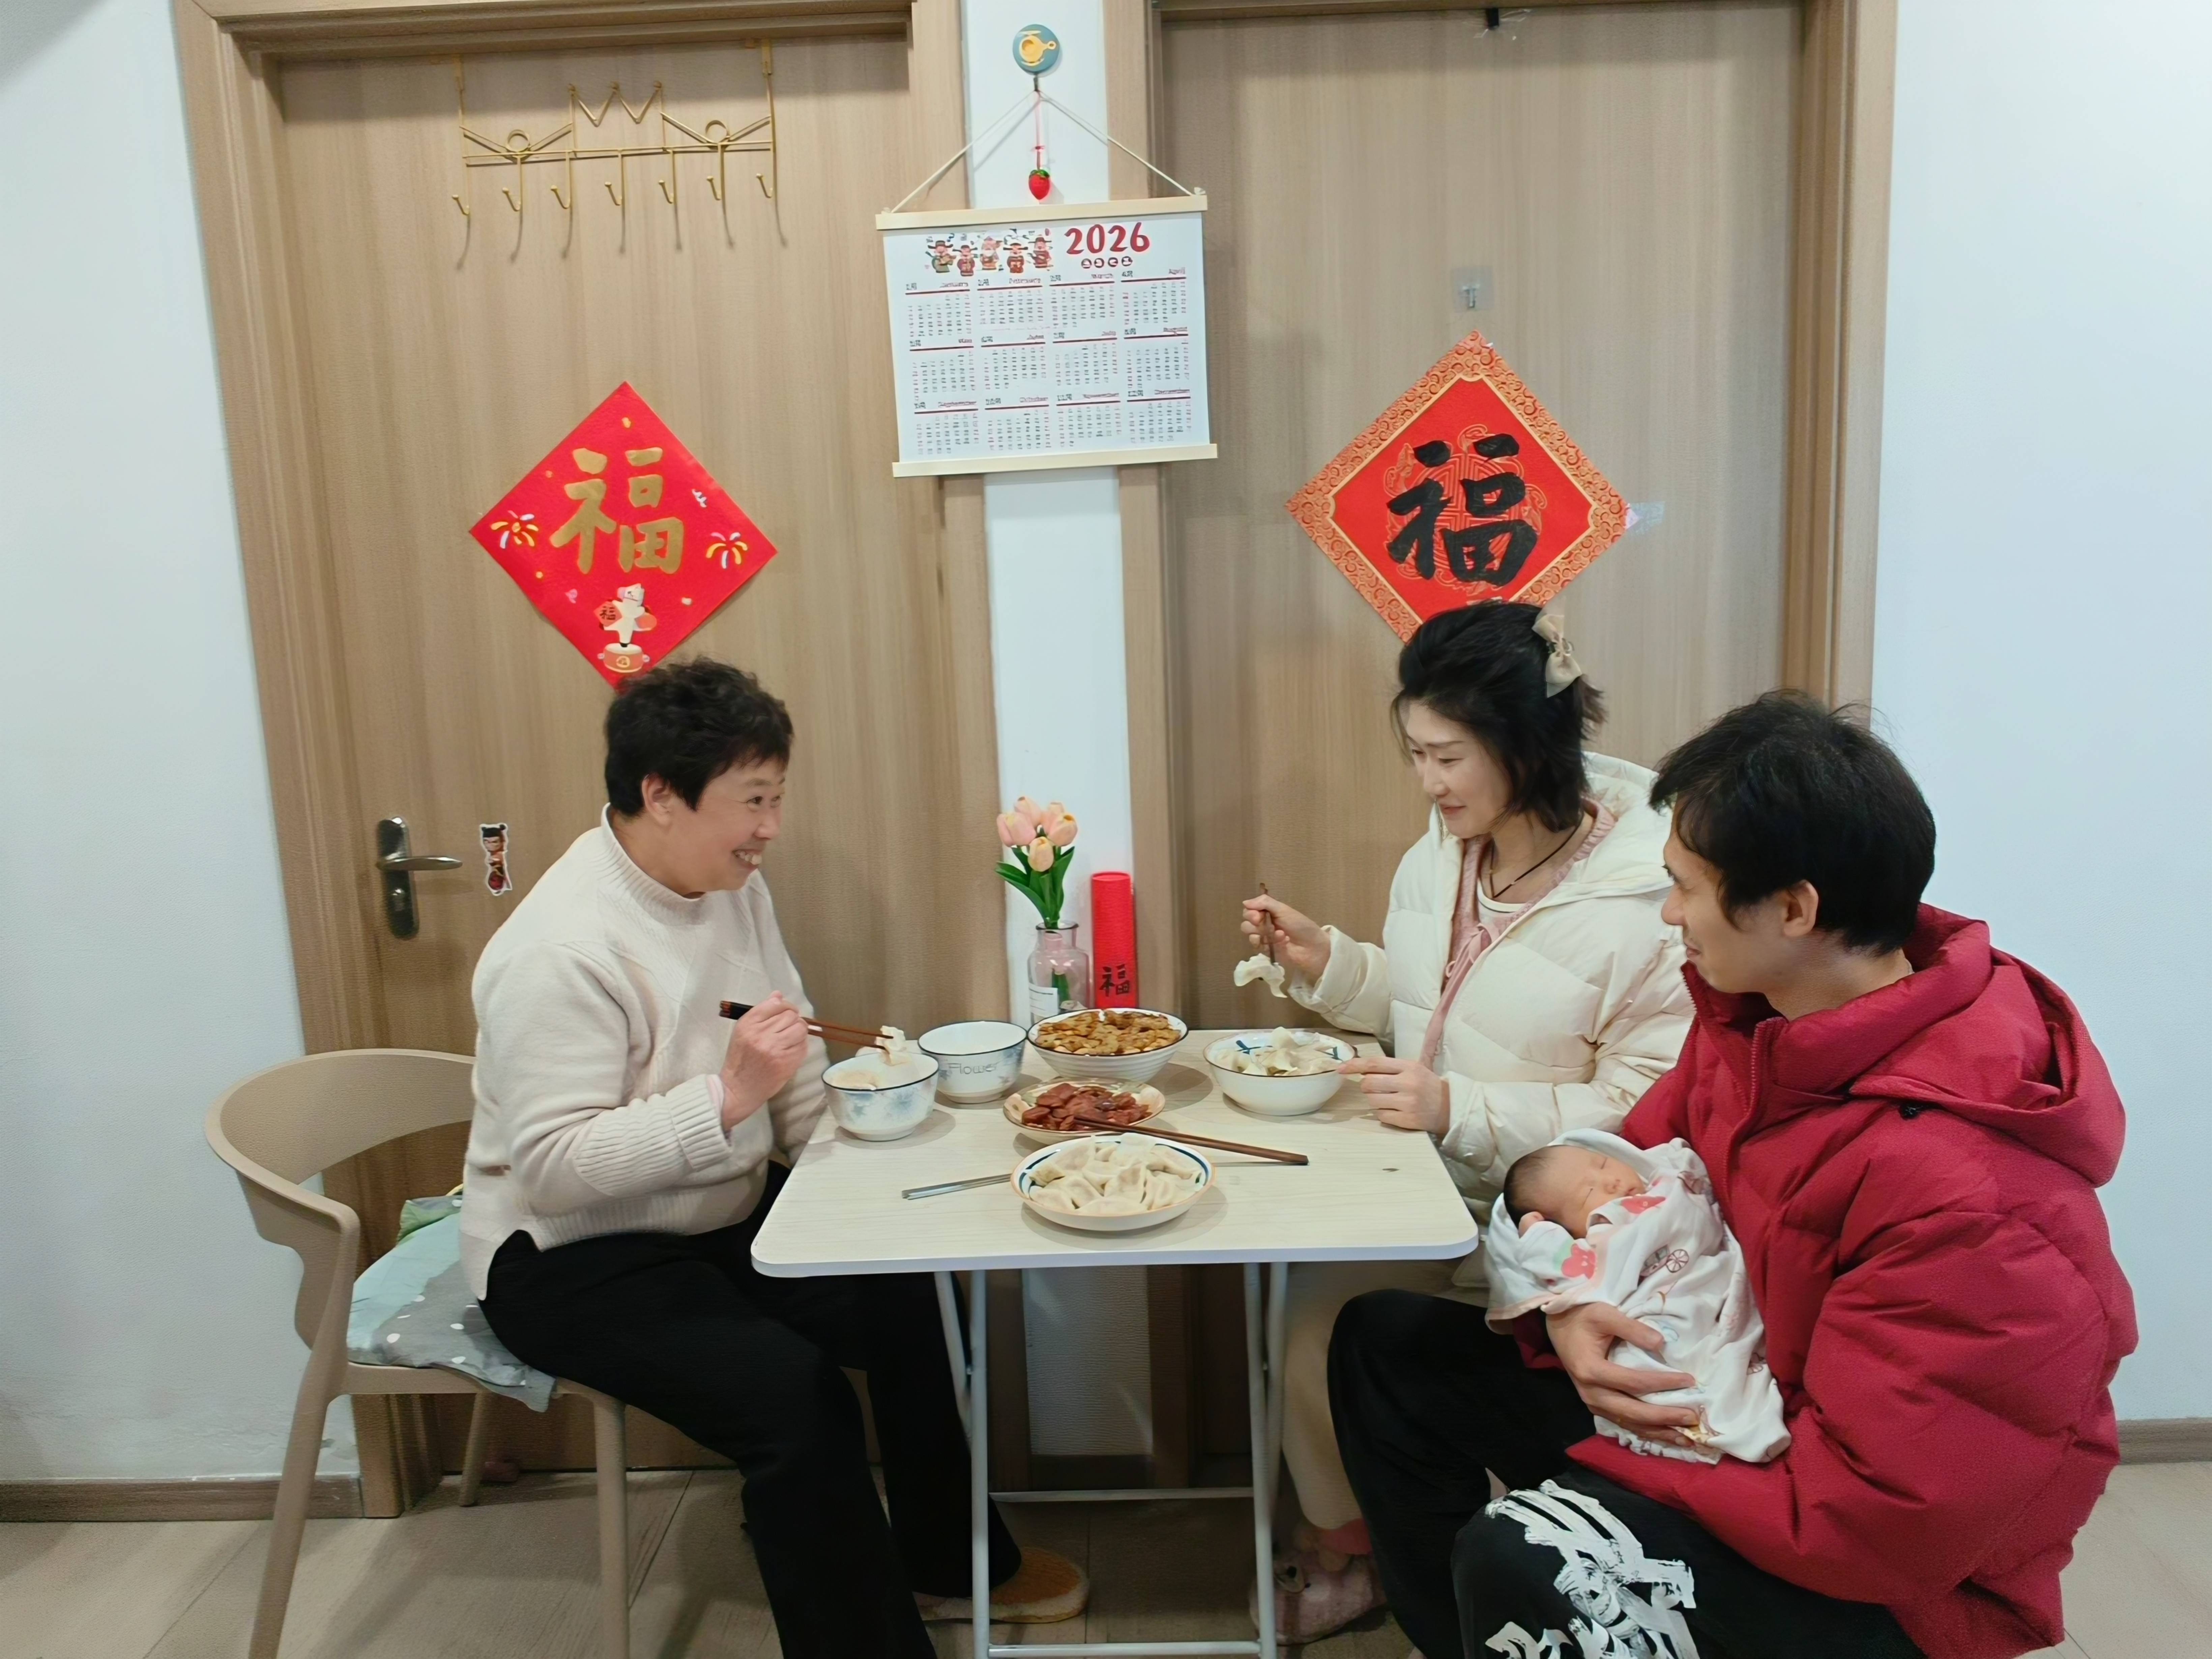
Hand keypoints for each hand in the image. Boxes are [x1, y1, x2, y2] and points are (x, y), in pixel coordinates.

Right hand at [720, 993, 809, 1129]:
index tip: (786, 1011)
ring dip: (798, 1031)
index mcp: (748, 1024)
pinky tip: (790, 1050)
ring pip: (800, 1028)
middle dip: (792, 1019)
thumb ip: (761, 1012)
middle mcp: (761, 1035)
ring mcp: (775, 1049)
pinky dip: (800, 1046)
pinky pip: (803, 1046)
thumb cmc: (740, 1059)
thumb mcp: (743, 1031)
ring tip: (790, 1039)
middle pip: (790, 1015)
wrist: (738, 1089)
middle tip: (787, 1028)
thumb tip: (778, 995)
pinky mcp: (786, 1063)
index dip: (785, 1006)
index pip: (775, 1004)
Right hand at [1240, 894, 1329, 981]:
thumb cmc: (1301, 925)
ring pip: (1251, 937)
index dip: (1250, 914)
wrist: (1313, 947)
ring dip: (1264, 935)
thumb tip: (1244, 902)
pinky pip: (1260, 948)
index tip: (1258, 916)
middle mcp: (1263, 926)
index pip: (1248, 912)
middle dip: (1255, 925)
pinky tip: (1284, 942)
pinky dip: (1271, 943)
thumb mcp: (1284, 910)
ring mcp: (1265, 940)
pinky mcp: (1267, 952)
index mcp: (1267, 913)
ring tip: (1280, 934)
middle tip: (1267, 926)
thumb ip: (1265, 903)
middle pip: (1246, 925)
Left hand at [1336, 1055, 1449, 1134]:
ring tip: (1389, 1099)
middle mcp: (1408, 1083)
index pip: (1375, 1063)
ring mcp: (1407, 1103)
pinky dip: (1383, 1113)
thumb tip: (1361, 1067)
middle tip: (1376, 1088)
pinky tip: (1395, 1110)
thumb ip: (1390, 1066)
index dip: (1355, 1065)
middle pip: (1368, 1083)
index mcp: (1409, 1067)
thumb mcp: (1415, 1068)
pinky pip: (1381, 1115)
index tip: (1341, 1068)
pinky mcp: (1407, 1120)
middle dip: (1366, 1086)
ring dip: (1375, 1100)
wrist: (1450, 1108)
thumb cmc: (1427, 1086)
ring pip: (1372, 1100)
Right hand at [1544, 1302, 1699, 1446]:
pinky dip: (1645, 1431)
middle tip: (1692, 1417)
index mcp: (1591, 1370)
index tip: (1690, 1380)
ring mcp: (1592, 1402)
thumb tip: (1661, 1344)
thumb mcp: (1605, 1314)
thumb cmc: (1583, 1317)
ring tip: (1685, 1439)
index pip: (1634, 1382)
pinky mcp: (1596, 1406)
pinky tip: (1664, 1435)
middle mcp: (1591, 1393)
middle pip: (1633, 1411)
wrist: (1559, 1326)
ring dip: (1658, 1431)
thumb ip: (1632, 1328)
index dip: (1663, 1383)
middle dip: (1665, 1417)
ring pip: (1629, 1423)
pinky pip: (1623, 1423)